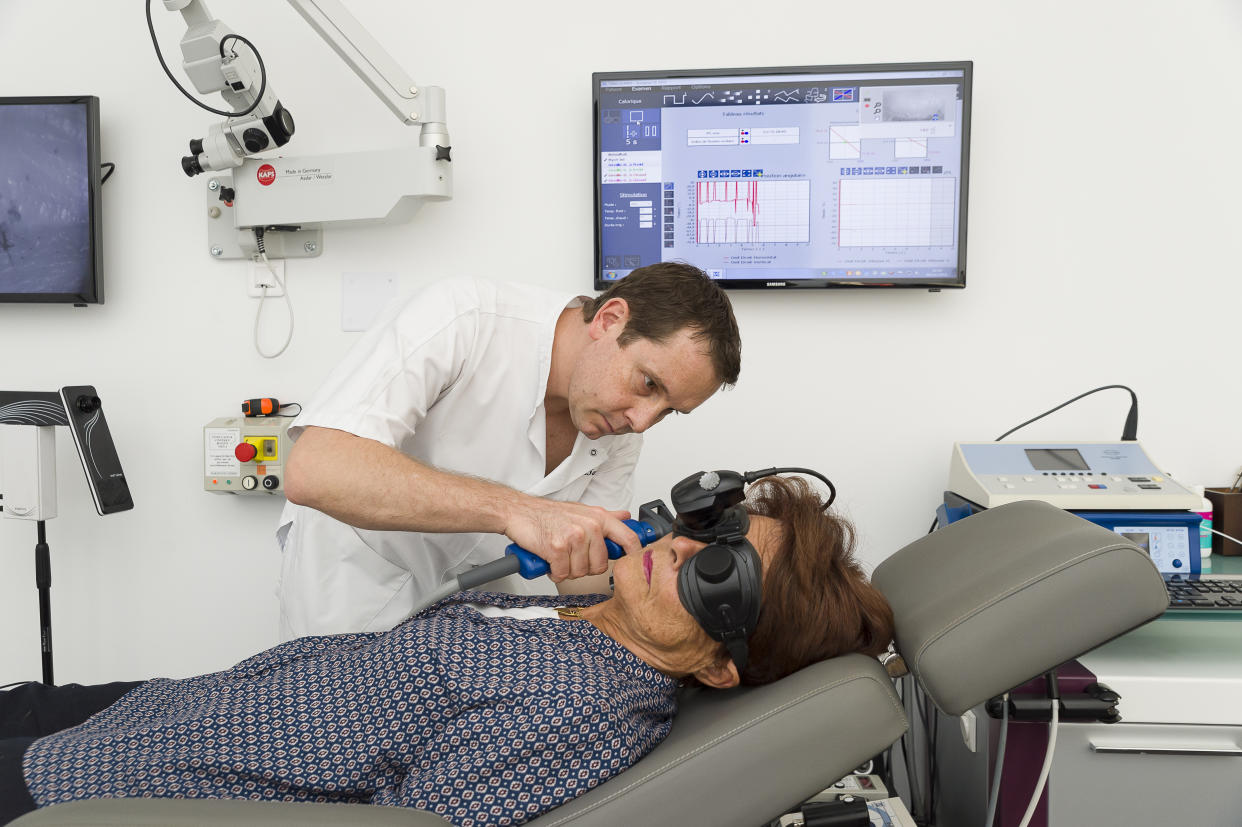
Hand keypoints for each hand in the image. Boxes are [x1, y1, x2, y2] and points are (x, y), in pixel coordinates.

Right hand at [503, 498, 641, 581]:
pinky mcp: (557, 548)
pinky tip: (550, 560)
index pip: (627, 538)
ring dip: (567, 570)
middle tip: (572, 557)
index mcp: (599, 517)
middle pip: (600, 565)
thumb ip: (606, 517)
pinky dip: (554, 572)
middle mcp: (589, 526)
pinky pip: (562, 574)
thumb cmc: (549, 514)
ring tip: (559, 555)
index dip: (634, 554)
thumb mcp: (582, 511)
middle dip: (585, 567)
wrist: (519, 512)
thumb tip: (625, 517)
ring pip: (581, 572)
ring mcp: (574, 537)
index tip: (632, 563)